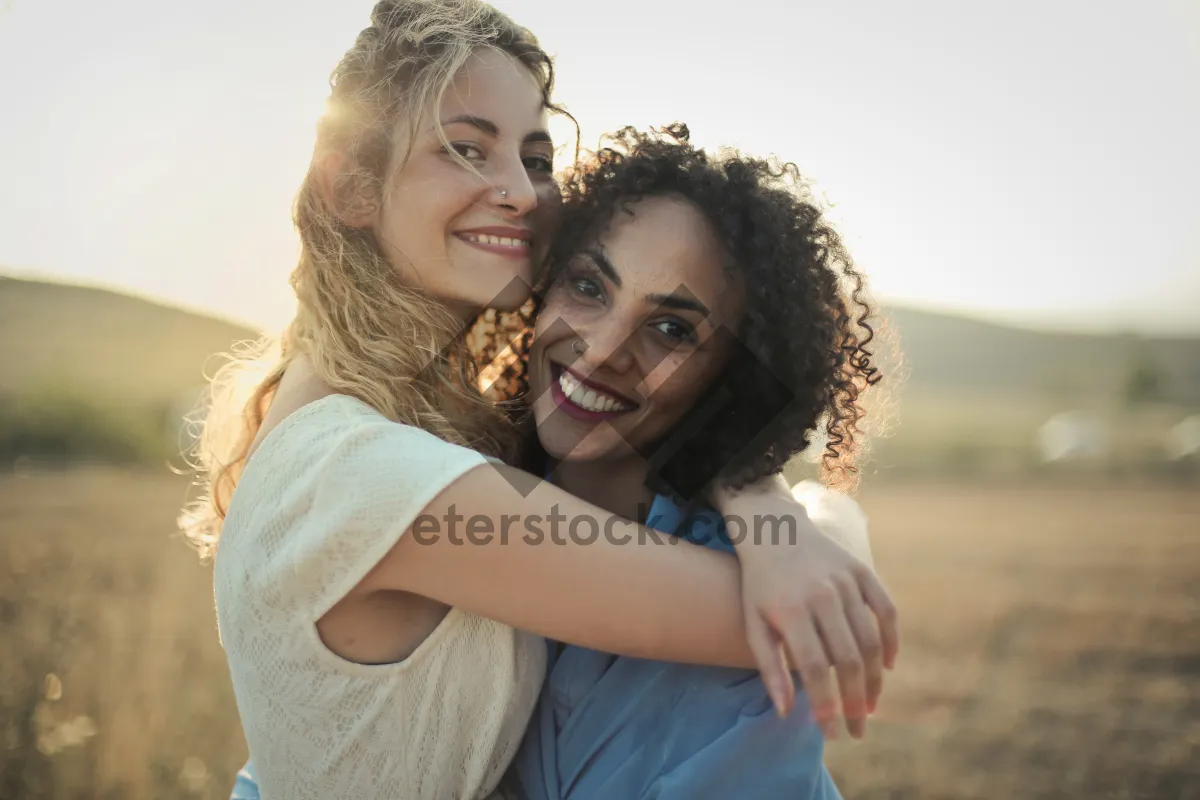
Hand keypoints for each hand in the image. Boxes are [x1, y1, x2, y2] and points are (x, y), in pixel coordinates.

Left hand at [714, 478, 898, 739]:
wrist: (774, 529)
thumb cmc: (759, 584)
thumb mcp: (754, 624)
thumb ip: (769, 667)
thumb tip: (786, 712)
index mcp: (791, 610)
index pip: (814, 669)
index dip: (826, 704)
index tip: (832, 733)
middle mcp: (822, 595)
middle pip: (847, 659)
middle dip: (855, 701)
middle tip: (857, 730)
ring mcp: (845, 581)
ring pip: (870, 640)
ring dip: (873, 679)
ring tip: (869, 706)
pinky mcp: (862, 570)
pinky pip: (886, 610)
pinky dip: (890, 640)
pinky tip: (886, 667)